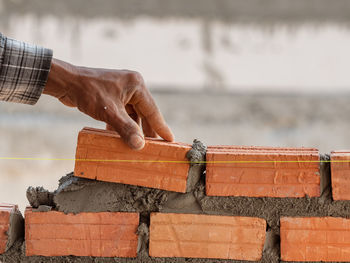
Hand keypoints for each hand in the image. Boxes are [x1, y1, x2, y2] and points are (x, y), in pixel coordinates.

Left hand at [43, 58, 173, 149]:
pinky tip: (120, 136)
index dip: (161, 126)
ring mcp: (122, 90)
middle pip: (144, 113)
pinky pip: (122, 113)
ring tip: (138, 145)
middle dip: (147, 130)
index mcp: (136, 85)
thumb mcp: (109, 112)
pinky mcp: (113, 95)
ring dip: (133, 129)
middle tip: (155, 147)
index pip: (152, 110)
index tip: (170, 140)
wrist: (66, 82)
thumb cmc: (88, 92)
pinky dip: (122, 124)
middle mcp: (132, 86)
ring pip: (132, 114)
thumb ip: (126, 129)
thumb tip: (139, 145)